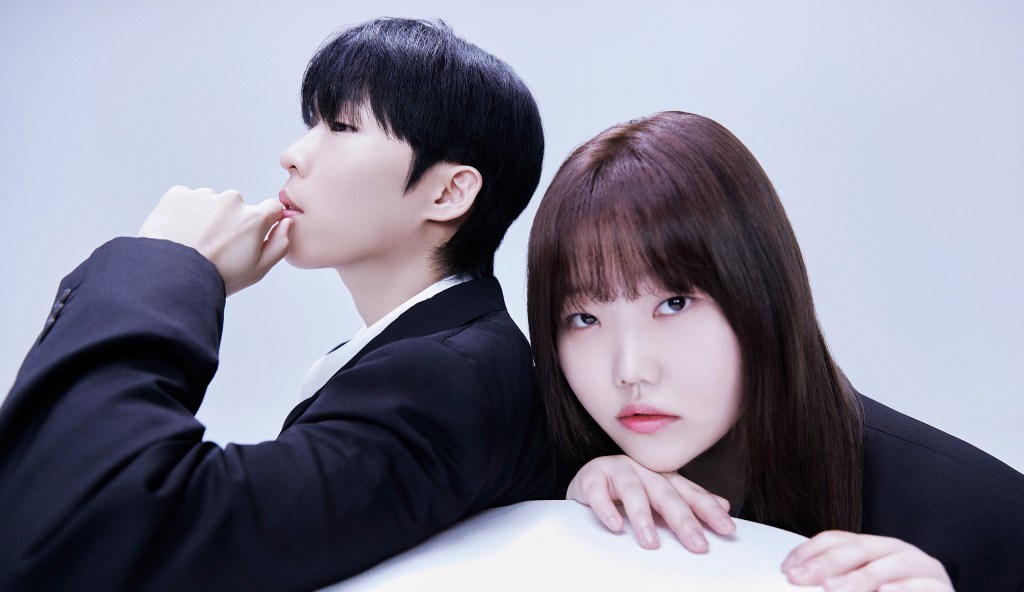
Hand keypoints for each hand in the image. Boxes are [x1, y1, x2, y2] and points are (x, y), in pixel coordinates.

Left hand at [138, 186, 289, 294]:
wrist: (171, 276)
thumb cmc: (216, 277)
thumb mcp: (258, 270)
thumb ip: (280, 243)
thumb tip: (287, 222)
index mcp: (254, 217)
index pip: (272, 207)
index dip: (264, 222)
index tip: (250, 235)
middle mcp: (231, 200)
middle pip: (237, 206)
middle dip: (229, 221)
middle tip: (215, 246)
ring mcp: (203, 195)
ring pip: (210, 203)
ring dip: (205, 218)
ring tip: (193, 243)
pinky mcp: (178, 194)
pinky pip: (186, 201)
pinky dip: (182, 214)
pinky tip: (178, 234)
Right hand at [567, 455, 734, 551]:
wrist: (586, 480)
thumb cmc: (625, 491)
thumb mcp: (658, 498)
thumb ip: (687, 501)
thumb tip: (724, 506)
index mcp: (661, 476)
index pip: (689, 493)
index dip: (709, 510)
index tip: (728, 528)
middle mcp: (642, 469)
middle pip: (666, 494)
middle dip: (683, 520)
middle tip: (697, 544)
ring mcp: (616, 470)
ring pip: (633, 491)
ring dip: (643, 517)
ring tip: (651, 542)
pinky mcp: (590, 477)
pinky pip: (598, 493)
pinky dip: (607, 509)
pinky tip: (615, 526)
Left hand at [782, 531, 952, 590]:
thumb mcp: (863, 584)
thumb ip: (838, 579)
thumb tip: (800, 578)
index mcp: (876, 548)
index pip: (838, 540)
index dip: (810, 551)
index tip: (787, 569)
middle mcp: (897, 552)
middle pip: (859, 549)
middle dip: (826, 563)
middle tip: (800, 577)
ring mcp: (923, 569)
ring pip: (889, 566)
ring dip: (858, 579)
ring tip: (832, 589)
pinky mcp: (942, 588)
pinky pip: (923, 587)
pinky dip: (902, 589)